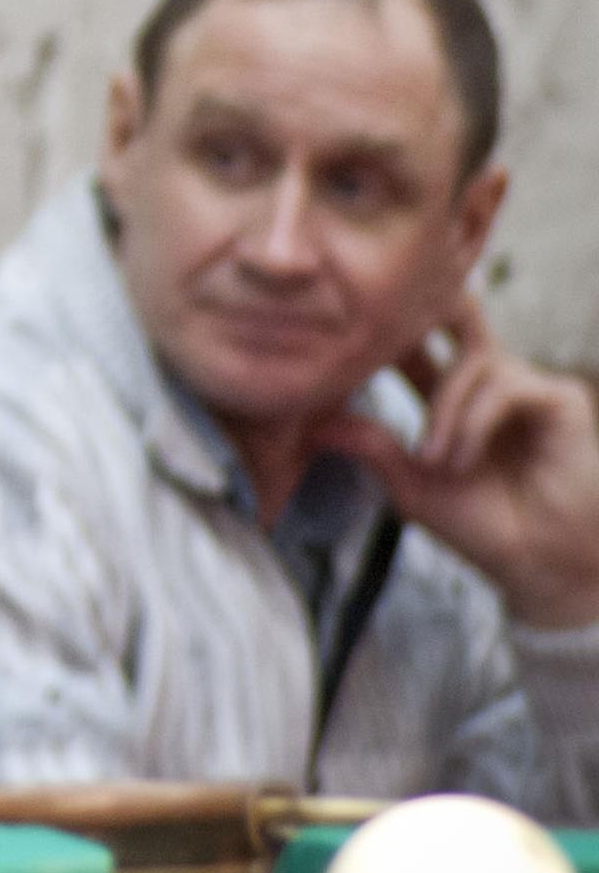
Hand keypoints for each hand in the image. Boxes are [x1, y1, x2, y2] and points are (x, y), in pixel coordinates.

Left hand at [318, 297, 598, 631]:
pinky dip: (476, 420)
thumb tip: (312, 423)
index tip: (341, 330)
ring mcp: (527, 385)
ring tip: (435, 462)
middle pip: (457, 311)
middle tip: (380, 316)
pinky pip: (506, 385)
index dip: (385, 327)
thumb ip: (371, 446)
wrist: (538, 566)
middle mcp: (491, 379)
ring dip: (445, 411)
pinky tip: (464, 458)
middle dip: (422, 307)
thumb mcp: (413, 484)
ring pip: (472, 361)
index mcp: (453, 394)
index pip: (418, 338)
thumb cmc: (483, 527)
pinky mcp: (560, 399)